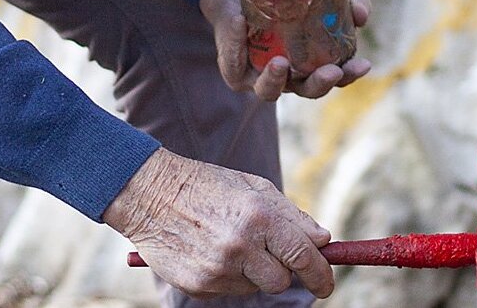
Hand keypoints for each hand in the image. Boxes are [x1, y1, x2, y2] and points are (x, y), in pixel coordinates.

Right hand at [103, 148, 334, 297]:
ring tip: (230, 243)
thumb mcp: (252, 187)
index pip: (303, 255)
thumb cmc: (208, 186)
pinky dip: (228, 276)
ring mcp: (218, 268)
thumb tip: (323, 241)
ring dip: (252, 272)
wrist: (151, 194)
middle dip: (281, 270)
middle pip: (282, 280)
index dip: (320, 273)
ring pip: (255, 286)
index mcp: (258, 215)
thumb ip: (292, 216)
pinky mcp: (199, 285)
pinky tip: (211, 251)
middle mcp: (240, 245)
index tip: (326, 283)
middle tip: (269, 254)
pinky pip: (229, 290)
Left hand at [199, 0, 371, 101]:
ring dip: (276, 80)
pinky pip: (235, 65)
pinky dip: (236, 45)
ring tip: (280, 63)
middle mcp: (289, 76)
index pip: (335, 77)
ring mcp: (260, 78)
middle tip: (332, 72)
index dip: (350, 75)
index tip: (364, 64)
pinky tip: (239, 22)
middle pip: (307, 91)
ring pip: (269, 91)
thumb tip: (362, 13)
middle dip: (321, 84)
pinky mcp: (234, 73)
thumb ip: (344, 0)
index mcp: (311, 63)